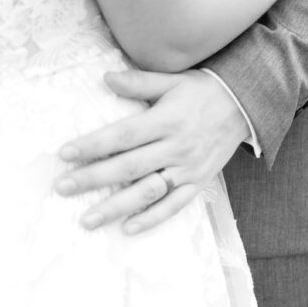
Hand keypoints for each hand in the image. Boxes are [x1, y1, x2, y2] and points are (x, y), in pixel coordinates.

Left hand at [53, 69, 249, 234]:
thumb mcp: (173, 80)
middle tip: (62, 187)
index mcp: (167, 119)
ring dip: (116, 206)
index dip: (93, 145)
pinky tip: (128, 228)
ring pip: (148, 191)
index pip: (124, 135)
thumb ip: (140, 82)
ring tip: (86, 219)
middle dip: (93, 178)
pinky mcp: (199, 181)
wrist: (244, 104)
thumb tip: (105, 78)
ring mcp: (188, 167)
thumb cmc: (203, 91)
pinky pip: (175, 205)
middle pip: (129, 166)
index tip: (65, 153)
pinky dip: (152, 218)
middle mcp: (177, 146)